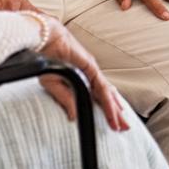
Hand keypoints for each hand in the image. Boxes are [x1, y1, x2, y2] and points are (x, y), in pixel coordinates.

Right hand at [34, 17, 131, 131]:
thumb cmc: (47, 59)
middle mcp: (89, 77)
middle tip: (124, 128)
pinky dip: (108, 101)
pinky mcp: (92, 68)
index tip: (111, 124)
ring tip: (122, 124)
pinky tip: (114, 112)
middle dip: (115, 114)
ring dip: (115, 111)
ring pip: (107, 95)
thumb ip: (66, 100)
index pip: (96, 99)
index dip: (104, 111)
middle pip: (106, 98)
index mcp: (80, 80)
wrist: (45, 40)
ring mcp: (92, 72)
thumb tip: (74, 117)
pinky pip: (102, 88)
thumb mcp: (54, 85)